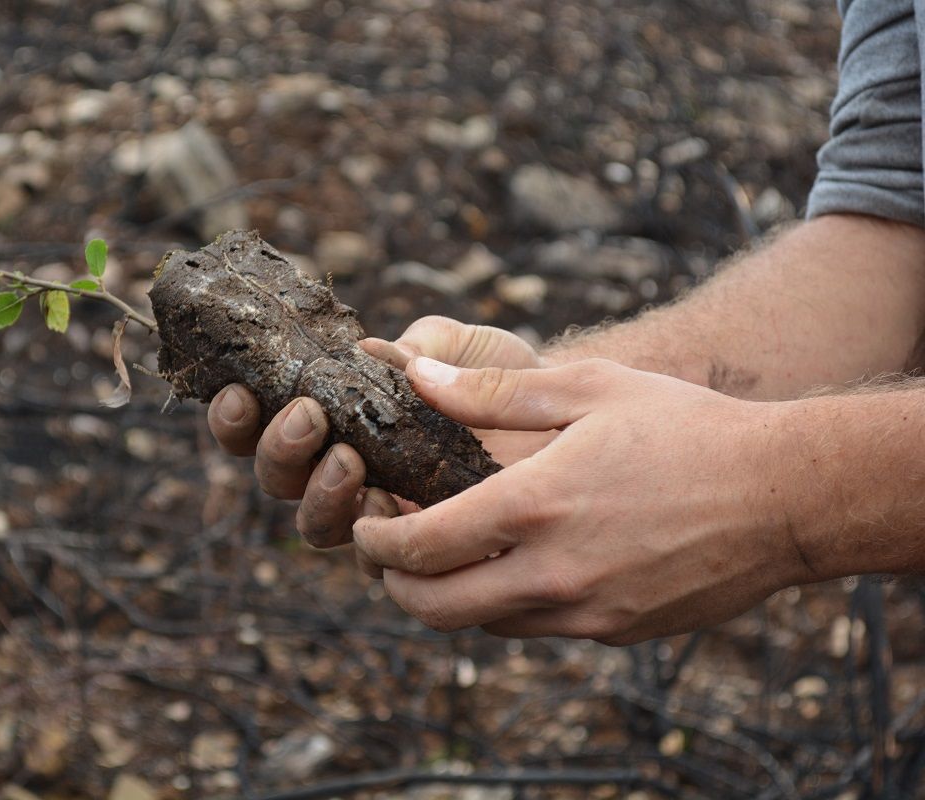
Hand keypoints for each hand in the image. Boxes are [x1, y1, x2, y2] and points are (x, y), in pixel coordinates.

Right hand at [206, 316, 550, 551]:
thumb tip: (370, 355)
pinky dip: (371, 534)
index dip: (235, 415)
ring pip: (314, 524)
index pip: (258, 422)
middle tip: (309, 418)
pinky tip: (389, 502)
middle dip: (278, 449)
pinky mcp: (414, 549)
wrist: (564, 418)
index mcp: (331, 414)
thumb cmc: (500, 375)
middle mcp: (339, 467)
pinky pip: (373, 559)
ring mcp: (373, 513)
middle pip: (274, 477)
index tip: (240, 391)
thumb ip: (415, 348)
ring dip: (319, 492)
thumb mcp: (457, 347)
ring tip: (351, 461)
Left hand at [352, 357, 815, 644]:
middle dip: (395, 585)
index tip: (365, 524)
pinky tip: (520, 560)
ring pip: (483, 623)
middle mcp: (554, 572)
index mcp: (536, 505)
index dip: (375, 542)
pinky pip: (539, 628)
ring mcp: (587, 611)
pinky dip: (508, 604)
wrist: (784, 494)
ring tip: (451, 551)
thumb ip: (491, 391)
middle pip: (435, 608)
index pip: (421, 547)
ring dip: (451, 596)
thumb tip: (414, 377)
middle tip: (390, 552)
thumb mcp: (587, 389)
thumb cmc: (685, 427)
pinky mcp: (616, 630)